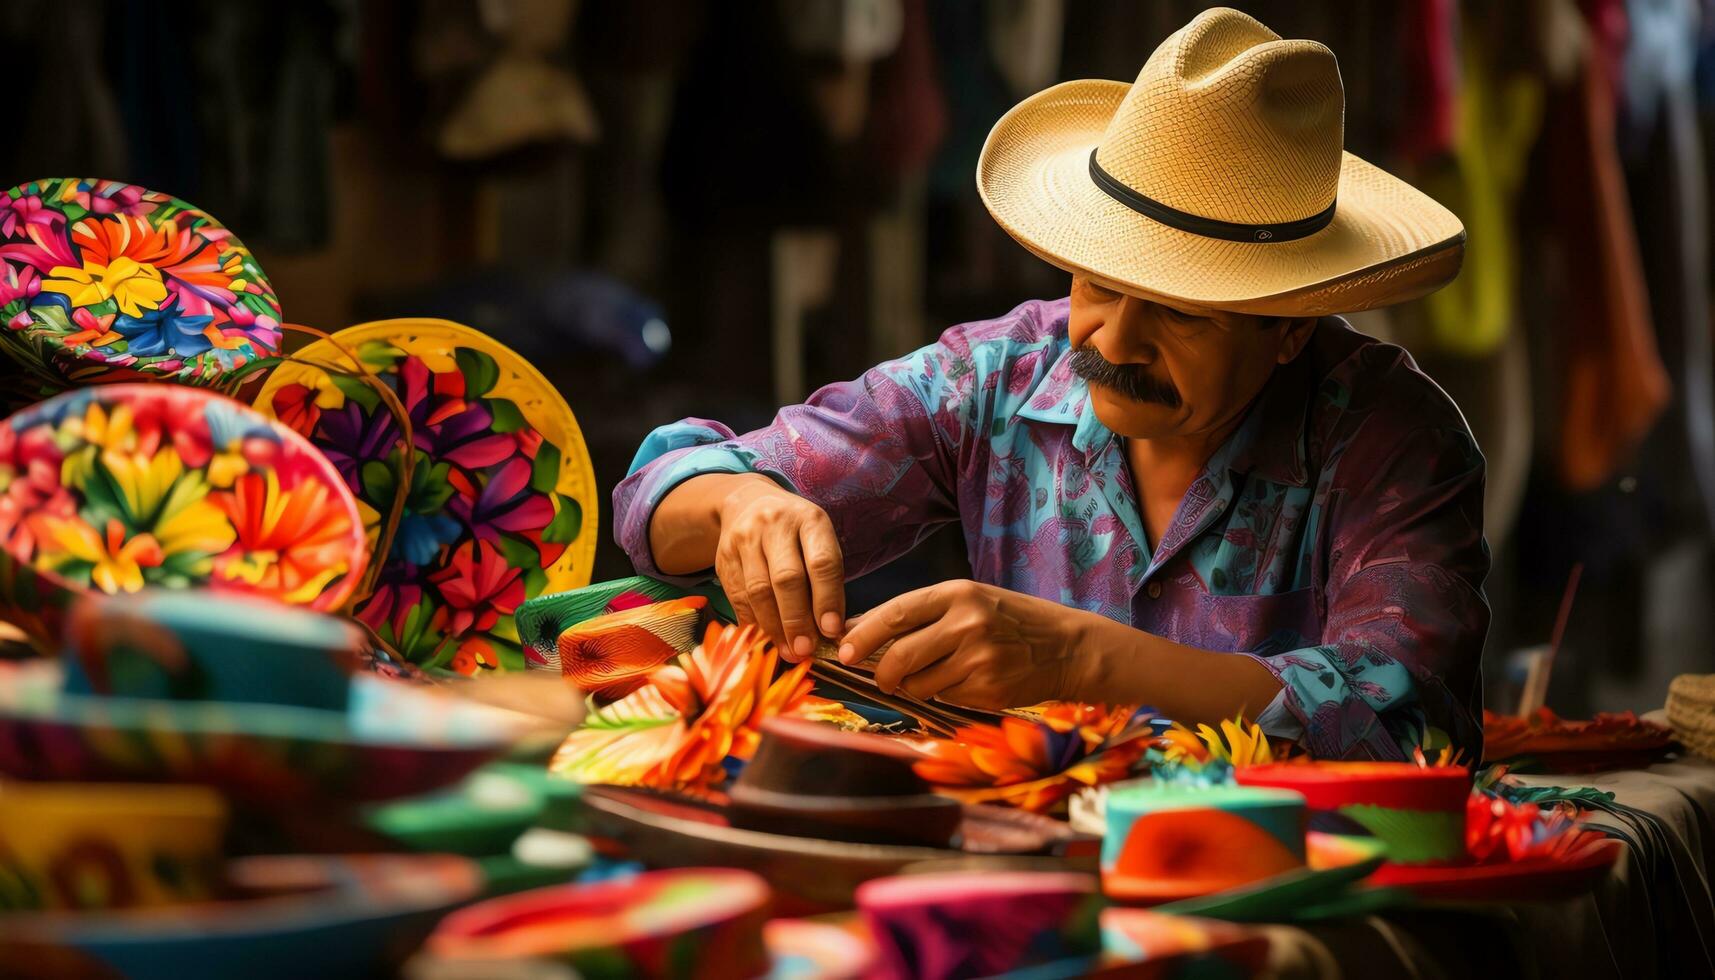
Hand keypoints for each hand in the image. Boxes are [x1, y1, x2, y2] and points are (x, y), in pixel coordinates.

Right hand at [713, 475, 845, 661]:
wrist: (747, 503)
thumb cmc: (795, 532)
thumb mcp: (817, 540)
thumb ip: (825, 579)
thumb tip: (829, 632)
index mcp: (809, 519)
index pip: (821, 562)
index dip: (827, 599)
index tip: (831, 630)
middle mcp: (775, 525)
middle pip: (786, 579)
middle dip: (797, 620)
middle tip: (805, 650)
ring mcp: (745, 539)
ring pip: (758, 591)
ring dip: (774, 628)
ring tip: (787, 652)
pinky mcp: (724, 557)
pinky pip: (737, 597)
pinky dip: (752, 623)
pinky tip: (765, 640)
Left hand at [836, 580, 1093, 708]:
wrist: (1068, 647)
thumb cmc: (1011, 620)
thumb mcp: (970, 600)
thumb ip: (921, 613)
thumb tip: (861, 628)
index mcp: (958, 593)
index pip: (895, 614)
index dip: (863, 636)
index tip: (843, 651)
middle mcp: (967, 624)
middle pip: (900, 656)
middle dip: (881, 673)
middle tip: (881, 679)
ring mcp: (978, 659)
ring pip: (918, 684)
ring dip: (916, 686)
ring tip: (940, 673)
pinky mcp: (988, 690)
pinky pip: (944, 697)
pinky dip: (944, 693)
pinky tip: (967, 680)